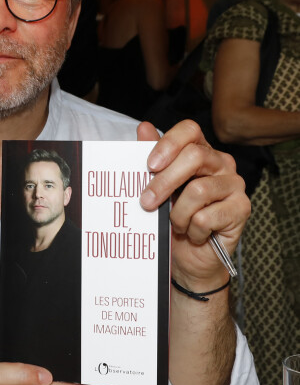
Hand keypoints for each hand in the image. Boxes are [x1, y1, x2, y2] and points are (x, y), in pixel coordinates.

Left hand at [137, 119, 249, 286]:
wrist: (189, 258)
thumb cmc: (173, 219)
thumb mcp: (157, 189)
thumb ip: (152, 159)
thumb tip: (144, 127)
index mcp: (201, 152)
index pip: (190, 130)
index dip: (169, 143)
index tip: (149, 165)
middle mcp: (221, 163)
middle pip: (194, 156)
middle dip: (164, 181)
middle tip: (146, 202)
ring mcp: (235, 185)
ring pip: (198, 190)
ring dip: (178, 214)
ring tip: (177, 224)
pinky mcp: (241, 208)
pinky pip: (206, 217)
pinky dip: (192, 230)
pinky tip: (194, 234)